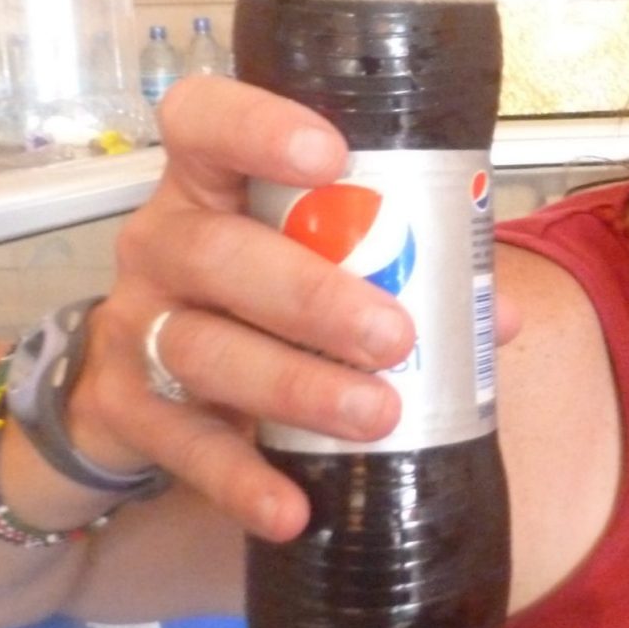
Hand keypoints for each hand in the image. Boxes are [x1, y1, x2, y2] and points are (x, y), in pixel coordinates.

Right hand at [67, 76, 519, 542]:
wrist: (142, 384)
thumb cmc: (256, 296)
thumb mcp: (315, 262)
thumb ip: (406, 271)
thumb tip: (501, 316)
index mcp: (211, 183)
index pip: (204, 120)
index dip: (257, 127)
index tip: (331, 155)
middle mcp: (163, 243)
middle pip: (216, 252)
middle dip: (310, 295)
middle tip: (394, 334)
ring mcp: (136, 324)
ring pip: (201, 348)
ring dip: (294, 385)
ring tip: (375, 414)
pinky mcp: (127, 408)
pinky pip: (182, 446)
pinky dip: (240, 481)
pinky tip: (292, 507)